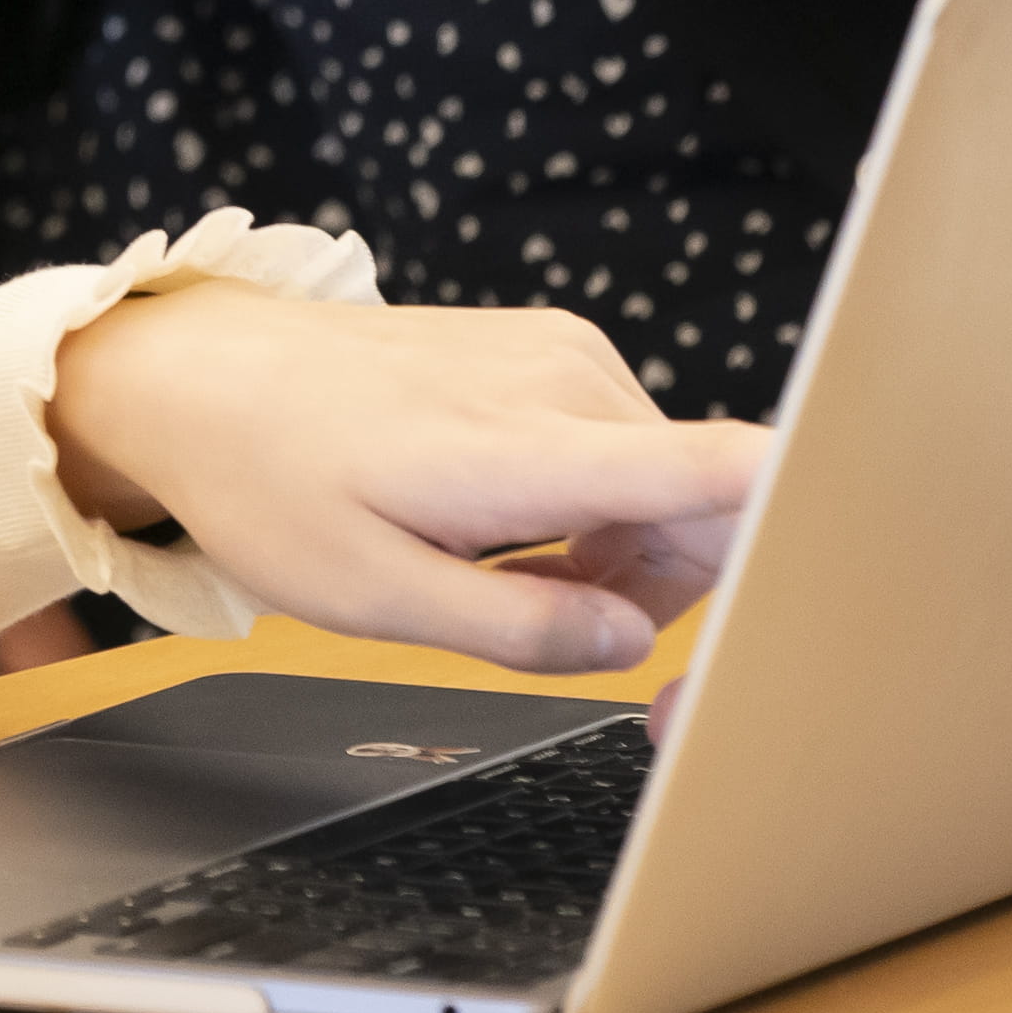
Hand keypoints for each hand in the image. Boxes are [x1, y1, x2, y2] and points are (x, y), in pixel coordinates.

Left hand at [41, 276, 767, 674]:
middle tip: (586, 661)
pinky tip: (513, 531)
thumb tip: (631, 642)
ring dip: (627, 558)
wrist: (201, 372)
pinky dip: (598, 512)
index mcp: (529, 447)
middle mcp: (569, 383)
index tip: (810, 615)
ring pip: (673, 488)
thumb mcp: (368, 595)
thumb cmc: (268, 481)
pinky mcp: (554, 350)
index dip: (794, 542)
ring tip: (510, 582)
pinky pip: (630, 451)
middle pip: (712, 509)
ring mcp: (566, 356)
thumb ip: (515, 627)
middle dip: (680, 598)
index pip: (721, 469)